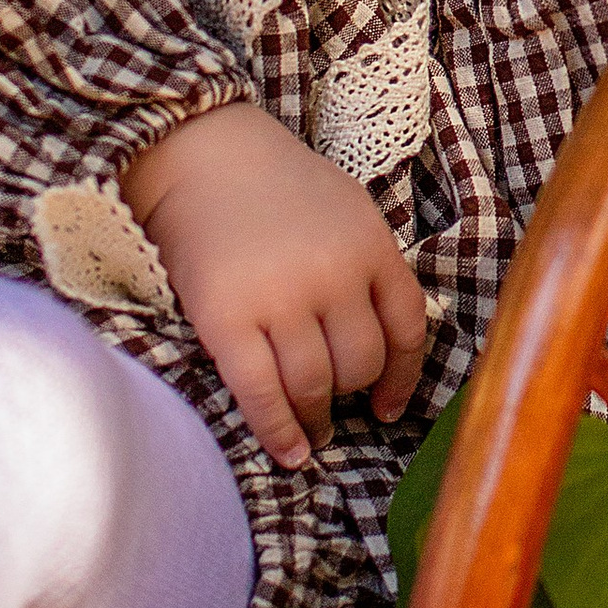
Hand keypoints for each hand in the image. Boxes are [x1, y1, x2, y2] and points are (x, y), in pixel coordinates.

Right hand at [121, 102, 429, 467]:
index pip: (407, 328)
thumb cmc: (275, 186)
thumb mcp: (347, 210)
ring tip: (311, 433)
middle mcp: (333, 273)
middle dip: (350, 394)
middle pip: (360, 363)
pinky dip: (279, 431)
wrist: (200, 154)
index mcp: (370, 244)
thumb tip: (385, 348)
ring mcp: (280, 298)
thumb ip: (370, 266)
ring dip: (316, 419)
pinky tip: (289, 452)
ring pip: (316, 385)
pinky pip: (262, 393)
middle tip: (334, 408)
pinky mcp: (227, 320)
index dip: (402, 377)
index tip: (388, 406)